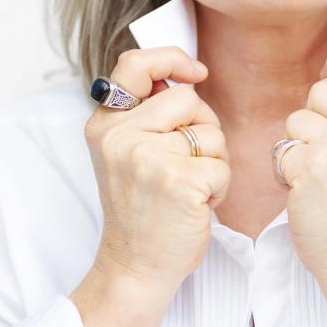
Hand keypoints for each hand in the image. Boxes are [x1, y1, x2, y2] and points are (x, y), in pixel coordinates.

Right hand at [81, 47, 230, 301]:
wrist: (134, 267)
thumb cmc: (140, 211)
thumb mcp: (125, 154)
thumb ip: (145, 115)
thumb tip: (184, 75)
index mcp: (104, 124)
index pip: (134, 65)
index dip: (170, 59)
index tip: (195, 72)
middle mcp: (121, 136)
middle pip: (188, 99)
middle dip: (201, 128)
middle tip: (184, 165)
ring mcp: (148, 158)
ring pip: (210, 133)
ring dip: (212, 161)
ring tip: (188, 189)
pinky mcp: (179, 181)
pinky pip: (222, 164)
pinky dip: (220, 186)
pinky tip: (197, 205)